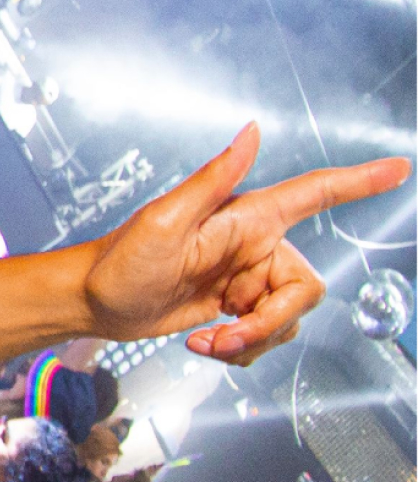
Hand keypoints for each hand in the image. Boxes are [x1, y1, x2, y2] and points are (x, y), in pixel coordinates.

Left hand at [81, 124, 409, 364]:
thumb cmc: (119, 259)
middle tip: (228, 336)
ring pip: (287, 319)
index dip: (358, 182)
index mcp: (247, 219)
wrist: (93, 303)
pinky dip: (241, 349)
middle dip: (271, 323)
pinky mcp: (235, 309)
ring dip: (250, 341)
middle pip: (305, 289)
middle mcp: (255, 247)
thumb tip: (251, 131)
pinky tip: (205, 343)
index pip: (314, 194)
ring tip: (206, 342)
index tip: (398, 168)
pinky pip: (265, 336)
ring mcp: (246, 280)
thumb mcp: (164, 220)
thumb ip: (213, 179)